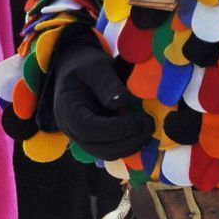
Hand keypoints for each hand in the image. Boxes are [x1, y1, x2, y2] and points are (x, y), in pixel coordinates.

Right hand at [49, 40, 152, 161]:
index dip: (116, 129)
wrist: (77, 70)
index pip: (89, 129)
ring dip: (131, 145)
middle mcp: (72, 129)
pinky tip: (143, 130)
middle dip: (128, 141)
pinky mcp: (96, 139)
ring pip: (108, 153)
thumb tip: (122, 103)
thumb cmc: (86, 66)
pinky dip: (129, 143)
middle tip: (150, 126)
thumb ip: (107, 84)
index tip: (140, 122)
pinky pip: (113, 148)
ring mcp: (83, 138)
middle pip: (99, 148)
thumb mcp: (96, 67)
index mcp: (68, 110)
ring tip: (148, 128)